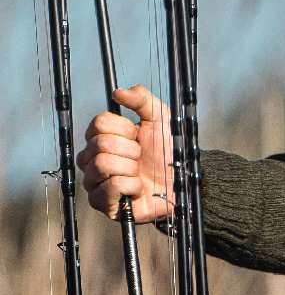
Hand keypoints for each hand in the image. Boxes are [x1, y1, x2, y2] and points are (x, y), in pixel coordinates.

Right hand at [76, 85, 172, 223]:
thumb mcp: (160, 119)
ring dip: (130, 168)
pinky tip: (138, 188)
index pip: (99, 123)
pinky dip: (132, 186)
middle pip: (100, 144)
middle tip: (141, 157)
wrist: (181, 182)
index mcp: (102, 137)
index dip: (124, 129)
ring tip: (138, 173)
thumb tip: (119, 92)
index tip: (138, 136)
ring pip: (102, 165)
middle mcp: (92, 158)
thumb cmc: (167, 153)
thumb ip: (142, 100)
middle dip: (131, 150)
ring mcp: (95, 181)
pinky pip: (111, 187)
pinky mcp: (102, 202)